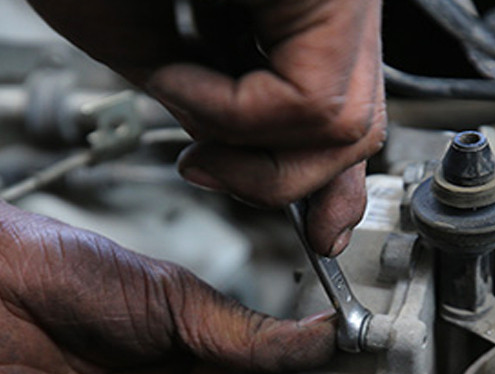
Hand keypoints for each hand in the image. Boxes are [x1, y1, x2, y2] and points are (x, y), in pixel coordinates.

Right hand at [26, 0, 385, 255]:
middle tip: (204, 168)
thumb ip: (200, 105)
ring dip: (248, 149)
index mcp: (296, 7)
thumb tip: (226, 152)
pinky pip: (308, 100)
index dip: (330, 182)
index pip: (341, 110)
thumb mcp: (141, 43)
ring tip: (176, 99)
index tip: (317, 231)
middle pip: (353, 128)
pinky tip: (178, 74)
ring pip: (343, 124)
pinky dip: (232, 114)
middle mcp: (328, 0)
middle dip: (282, 180)